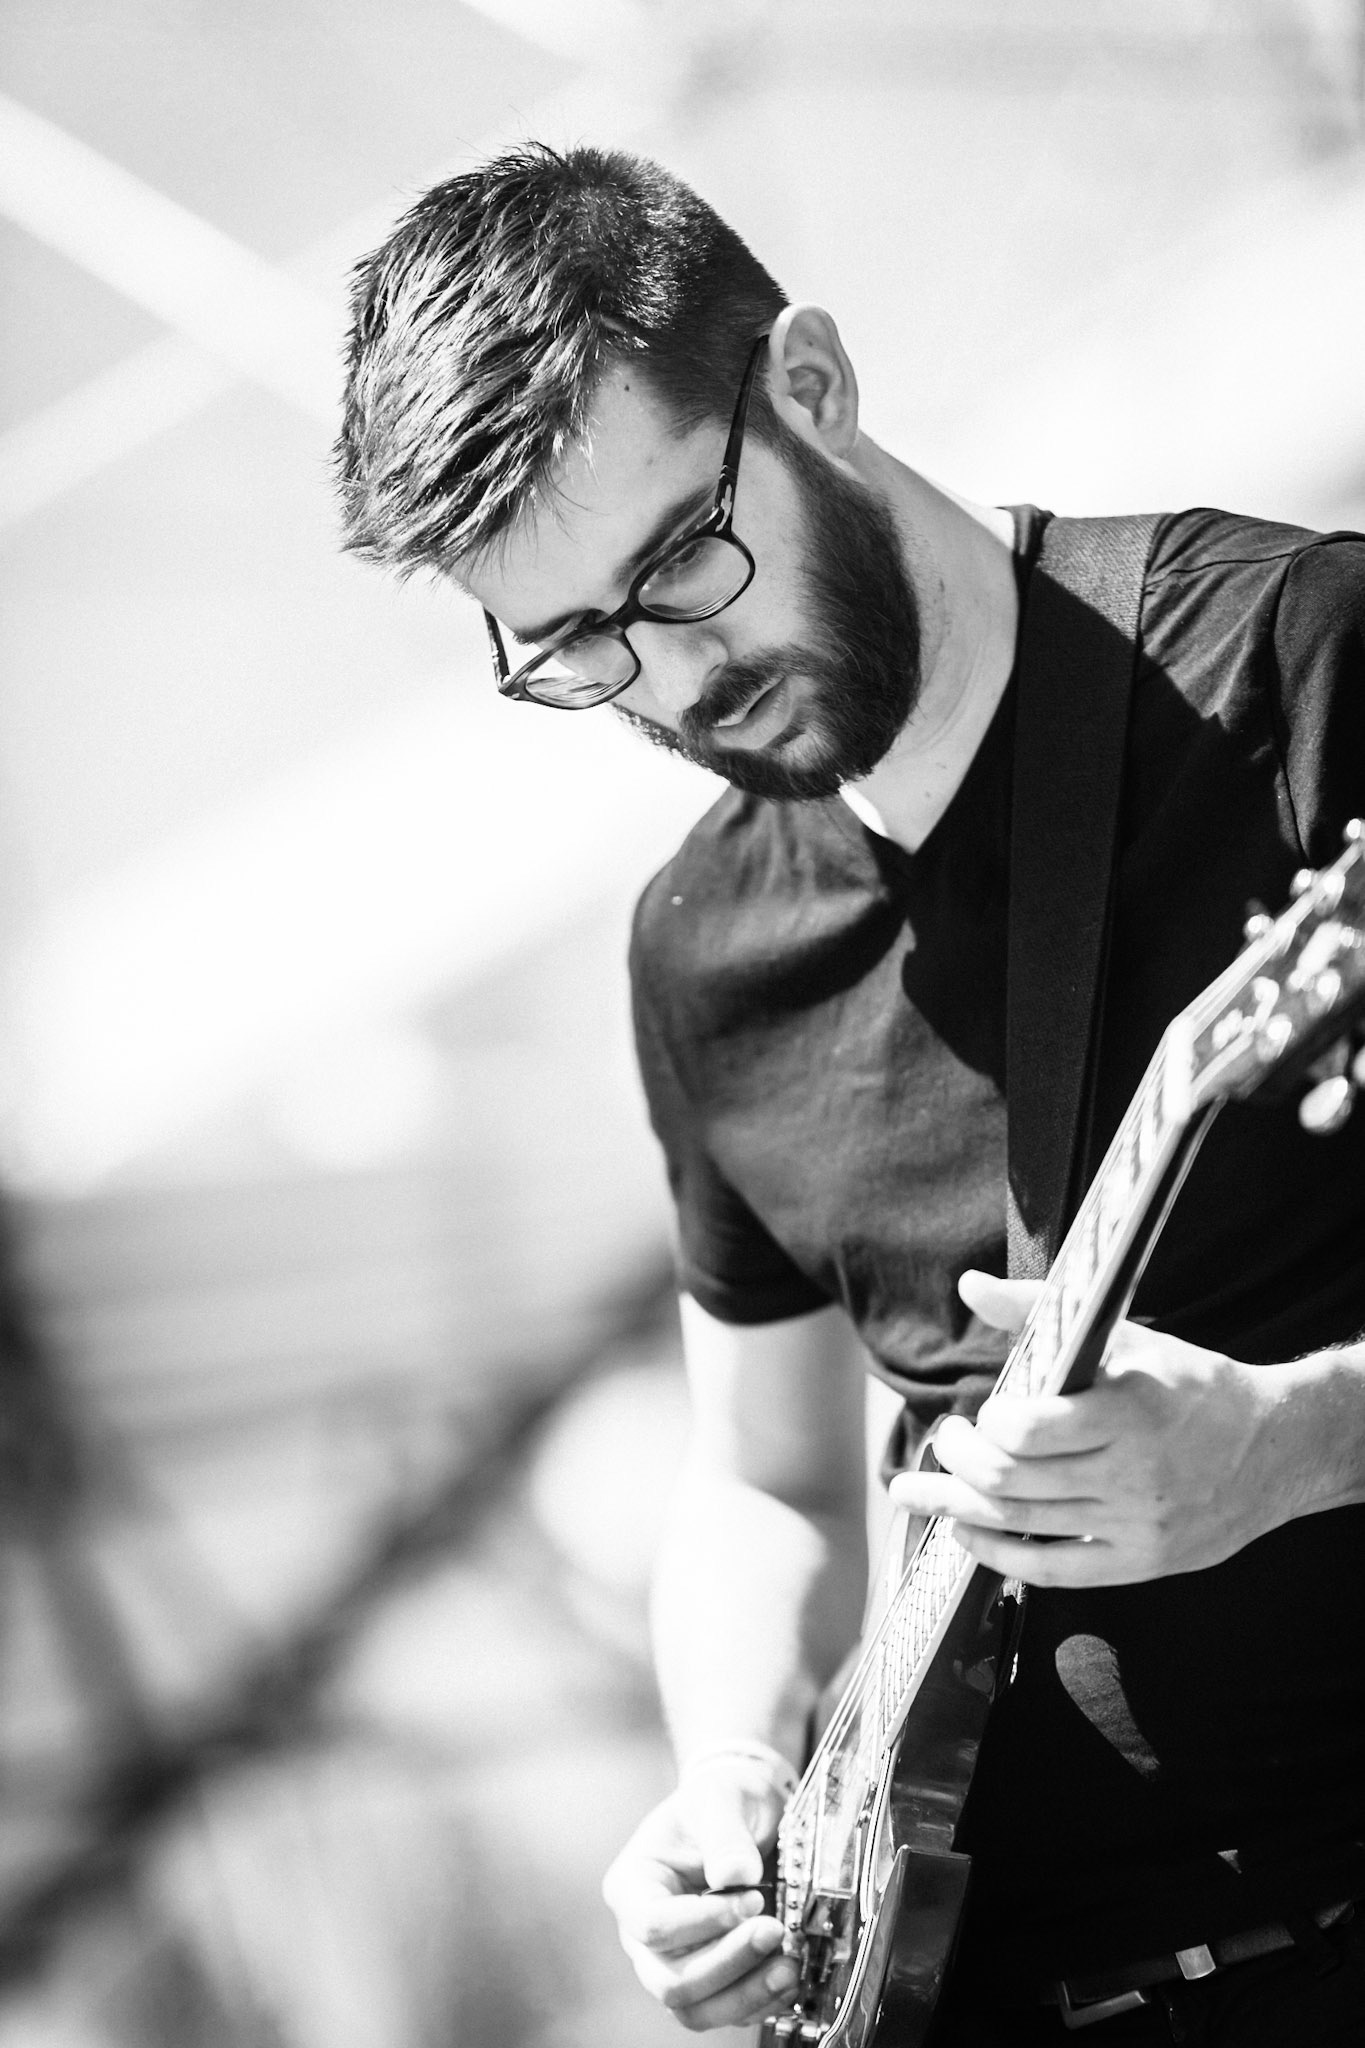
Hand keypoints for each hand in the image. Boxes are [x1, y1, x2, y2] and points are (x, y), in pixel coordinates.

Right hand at [602, 1752, 798, 2030]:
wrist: (746, 1811)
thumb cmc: (722, 1801)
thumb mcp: (722, 1799)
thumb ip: (725, 1833)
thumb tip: (736, 1875)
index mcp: (633, 1885)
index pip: (652, 1925)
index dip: (702, 1922)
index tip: (753, 1898)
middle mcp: (645, 1935)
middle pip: (670, 1980)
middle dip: (727, 1965)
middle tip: (775, 1931)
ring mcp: (676, 1961)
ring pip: (697, 2009)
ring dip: (746, 1995)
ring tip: (790, 1967)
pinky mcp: (711, 1979)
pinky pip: (727, 2011)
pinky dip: (761, 2001)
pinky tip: (791, 1975)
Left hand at [888, 1271, 1285, 1586]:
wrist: (1277, 1448)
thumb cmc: (1191, 1384)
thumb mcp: (1123, 1336)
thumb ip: (1038, 1312)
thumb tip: (970, 1286)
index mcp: (1128, 1410)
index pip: (1028, 1431)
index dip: (989, 1424)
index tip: (982, 1411)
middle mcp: (1132, 1474)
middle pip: (1011, 1482)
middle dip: (955, 1464)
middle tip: (942, 1442)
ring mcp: (1136, 1524)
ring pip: (1021, 1525)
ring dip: (957, 1509)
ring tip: (922, 1493)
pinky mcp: (1141, 1561)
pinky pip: (1053, 1569)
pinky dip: (999, 1554)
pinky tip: (968, 1533)